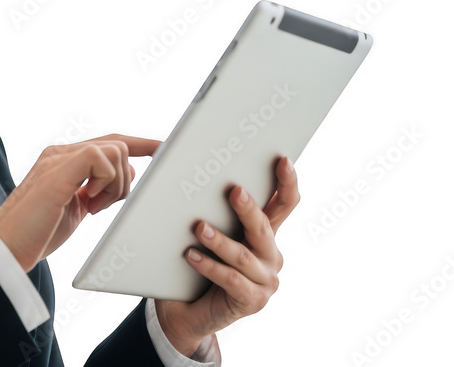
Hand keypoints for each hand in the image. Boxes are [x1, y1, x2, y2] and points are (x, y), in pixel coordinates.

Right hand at [0, 133, 161, 272]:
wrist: (7, 248)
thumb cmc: (38, 232)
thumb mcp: (77, 207)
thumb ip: (97, 188)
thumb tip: (127, 171)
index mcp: (64, 160)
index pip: (108, 141)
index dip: (139, 143)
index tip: (165, 147)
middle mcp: (60, 153)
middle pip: (117, 143)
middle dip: (125, 177)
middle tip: (101, 206)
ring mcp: (57, 159)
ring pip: (114, 150)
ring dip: (114, 184)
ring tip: (92, 208)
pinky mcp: (57, 171)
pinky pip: (99, 158)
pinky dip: (105, 182)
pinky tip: (88, 203)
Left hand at [156, 155, 300, 355]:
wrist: (185, 310)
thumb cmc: (196, 264)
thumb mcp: (210, 233)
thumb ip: (212, 209)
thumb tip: (199, 172)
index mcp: (265, 233)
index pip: (284, 204)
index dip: (287, 183)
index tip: (282, 160)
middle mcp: (271, 255)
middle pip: (263, 227)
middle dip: (248, 209)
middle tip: (233, 191)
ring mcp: (265, 281)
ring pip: (243, 255)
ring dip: (220, 241)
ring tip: (199, 227)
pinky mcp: (252, 301)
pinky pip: (230, 280)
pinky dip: (209, 266)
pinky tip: (190, 256)